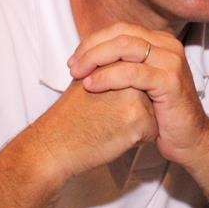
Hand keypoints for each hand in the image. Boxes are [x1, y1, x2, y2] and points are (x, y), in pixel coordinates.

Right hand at [31, 81, 156, 180]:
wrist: (55, 143)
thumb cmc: (70, 116)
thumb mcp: (88, 80)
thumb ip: (111, 70)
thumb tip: (132, 70)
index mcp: (117, 64)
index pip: (138, 79)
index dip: (122, 98)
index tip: (104, 105)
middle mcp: (129, 76)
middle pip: (149, 95)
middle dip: (133, 108)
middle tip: (105, 116)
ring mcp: (137, 98)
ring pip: (153, 114)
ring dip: (137, 123)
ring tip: (109, 125)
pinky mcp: (140, 120)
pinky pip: (152, 132)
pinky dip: (137, 139)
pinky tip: (114, 138)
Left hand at [67, 23, 208, 166]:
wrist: (188, 139)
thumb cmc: (161, 114)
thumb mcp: (140, 83)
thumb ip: (122, 65)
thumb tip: (88, 56)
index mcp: (161, 42)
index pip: (120, 30)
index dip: (93, 42)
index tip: (75, 59)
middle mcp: (169, 46)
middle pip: (121, 35)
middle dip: (91, 49)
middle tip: (73, 67)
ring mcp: (172, 62)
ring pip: (125, 48)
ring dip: (96, 59)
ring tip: (78, 75)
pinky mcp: (171, 81)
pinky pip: (132, 72)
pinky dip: (108, 77)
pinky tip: (92, 86)